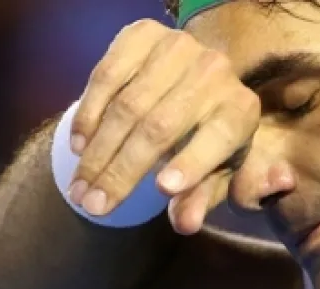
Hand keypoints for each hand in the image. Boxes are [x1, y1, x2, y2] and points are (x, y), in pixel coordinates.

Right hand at [68, 19, 268, 233]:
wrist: (195, 83)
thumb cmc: (207, 140)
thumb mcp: (213, 174)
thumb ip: (200, 198)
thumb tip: (185, 225)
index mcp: (241, 109)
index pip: (218, 136)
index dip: (193, 163)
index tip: (163, 190)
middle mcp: (215, 71)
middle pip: (161, 127)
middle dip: (122, 171)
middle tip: (93, 205)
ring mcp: (178, 47)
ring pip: (128, 105)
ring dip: (98, 151)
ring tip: (78, 187)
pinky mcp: (144, 33)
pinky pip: (107, 75)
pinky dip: (89, 112)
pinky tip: (78, 146)